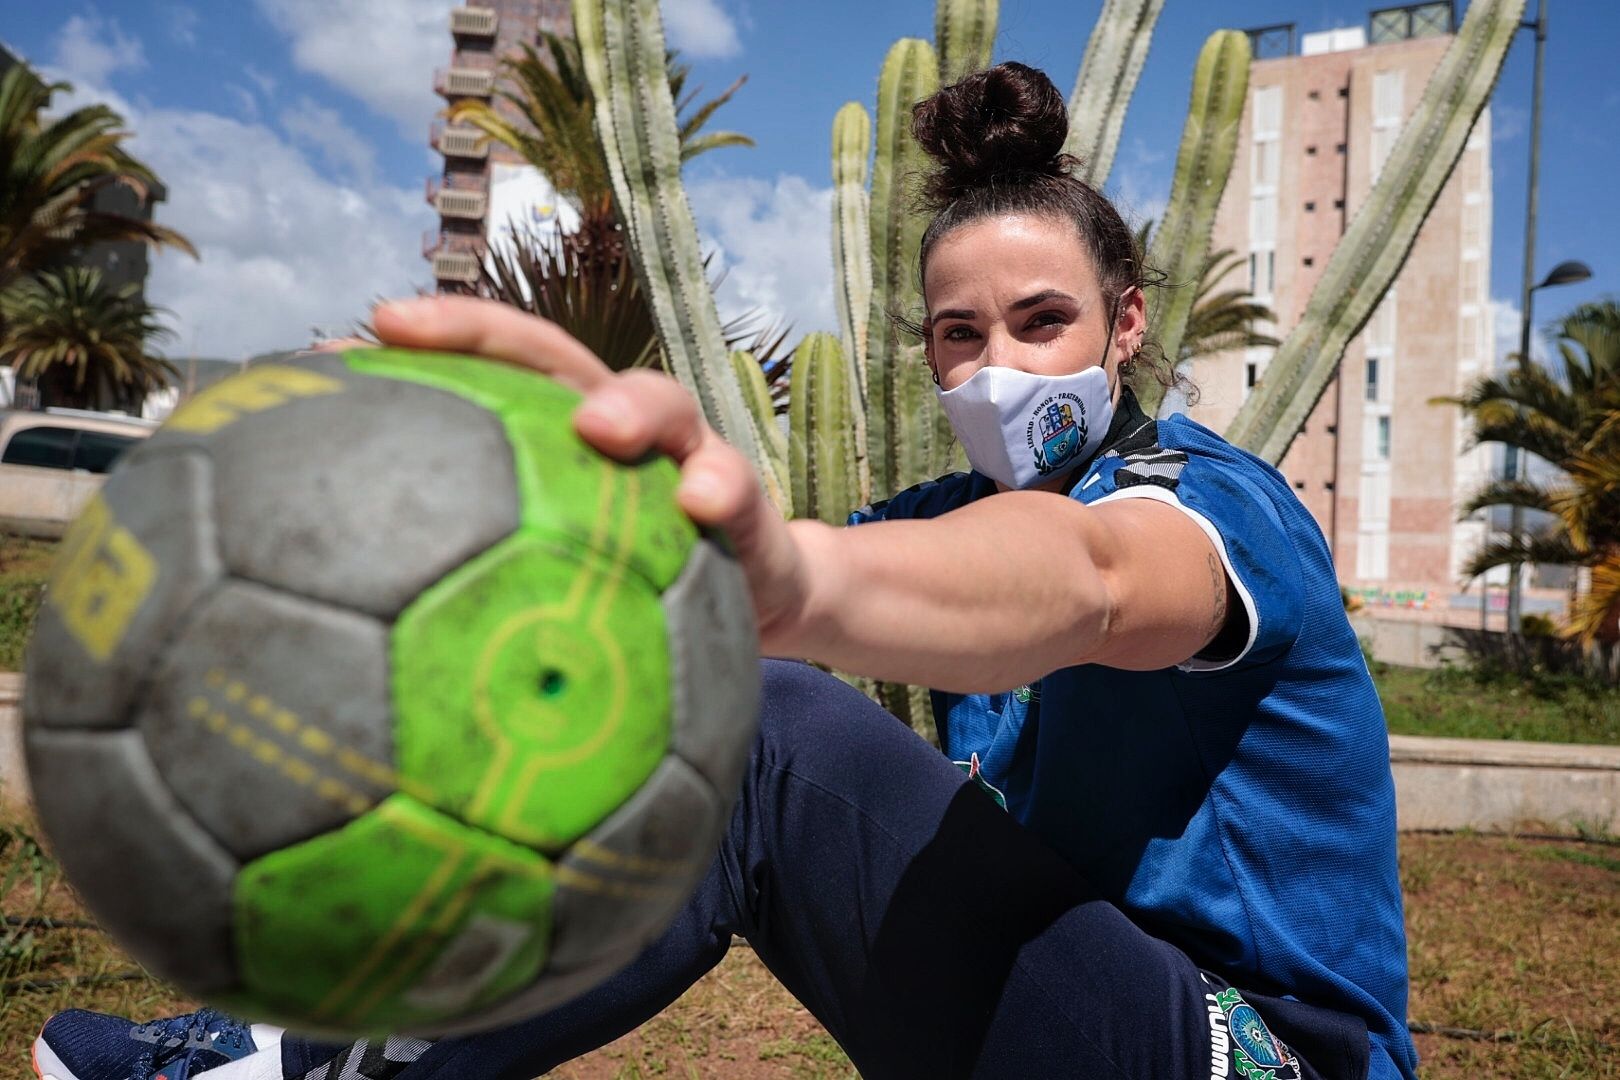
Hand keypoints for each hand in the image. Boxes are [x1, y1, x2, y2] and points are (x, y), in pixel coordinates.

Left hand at [369, 296, 811, 650]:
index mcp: (565, 432)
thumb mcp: (556, 571)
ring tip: (599, 427)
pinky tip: (698, 502)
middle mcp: (621, 426)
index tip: (357, 334)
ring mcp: (686, 455)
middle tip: (411, 329)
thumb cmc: (637, 584)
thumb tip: (367, 589)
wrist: (757, 601)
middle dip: (485, 335)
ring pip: (663, 404)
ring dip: (629, 407)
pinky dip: (718, 488)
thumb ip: (483, 565)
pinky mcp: (745, 506)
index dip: (427, 345)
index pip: (490, 369)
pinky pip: (736, 491)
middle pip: (555, 357)